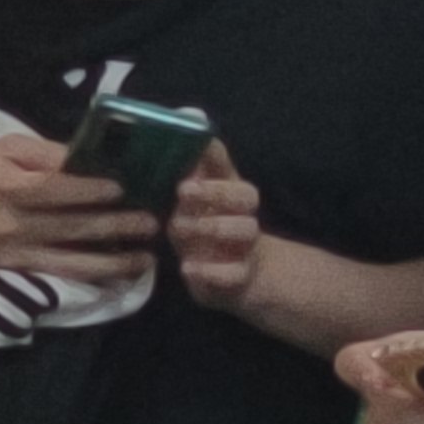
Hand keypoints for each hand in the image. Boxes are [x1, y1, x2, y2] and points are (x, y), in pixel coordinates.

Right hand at [0, 136, 157, 291]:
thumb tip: (86, 157)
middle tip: (151, 222)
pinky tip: (121, 274)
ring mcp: (21, 251)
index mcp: (11, 185)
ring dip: (114, 259)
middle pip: (73, 225)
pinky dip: (95, 275)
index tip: (122, 187)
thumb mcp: (1, 151)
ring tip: (146, 258)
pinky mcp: (22, 270)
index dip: (89, 188)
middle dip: (116, 225)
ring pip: (74, 258)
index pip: (55, 187)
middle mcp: (18, 221)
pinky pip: (64, 273)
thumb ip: (43, 153)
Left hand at [166, 147, 269, 314]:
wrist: (230, 280)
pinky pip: (233, 273)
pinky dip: (209, 271)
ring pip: (246, 230)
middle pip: (246, 196)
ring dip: (213, 226)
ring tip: (177, 227)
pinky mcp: (239, 277)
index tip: (195, 150)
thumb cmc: (205, 231)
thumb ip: (190, 178)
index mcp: (230, 194)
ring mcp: (246, 247)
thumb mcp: (193, 207)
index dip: (215, 159)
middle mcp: (243, 216)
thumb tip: (180, 144)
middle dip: (216, 190)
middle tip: (182, 190)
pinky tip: (187, 267)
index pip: (229, 168)